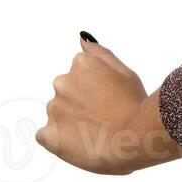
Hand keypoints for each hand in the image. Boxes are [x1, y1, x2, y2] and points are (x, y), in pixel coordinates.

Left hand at [36, 32, 150, 174]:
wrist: (134, 138)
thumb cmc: (134, 105)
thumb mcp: (125, 72)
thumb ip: (100, 54)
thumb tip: (82, 39)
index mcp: (81, 64)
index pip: (80, 75)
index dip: (96, 91)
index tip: (108, 100)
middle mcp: (62, 82)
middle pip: (67, 92)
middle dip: (80, 103)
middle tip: (102, 117)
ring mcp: (54, 108)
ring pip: (58, 113)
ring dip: (71, 121)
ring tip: (94, 132)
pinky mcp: (49, 134)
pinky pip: (46, 136)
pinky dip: (58, 139)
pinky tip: (78, 142)